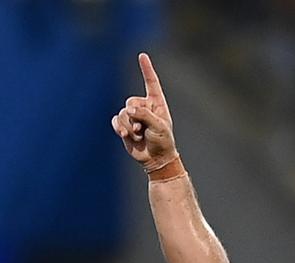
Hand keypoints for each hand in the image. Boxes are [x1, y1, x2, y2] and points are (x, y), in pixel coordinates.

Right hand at [111, 52, 177, 171]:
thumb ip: (145, 115)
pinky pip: (116, 121)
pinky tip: (126, 136)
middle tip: (142, 130)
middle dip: (134, 117)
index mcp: (157, 104)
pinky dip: (120, 128)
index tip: (142, 55)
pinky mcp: (124, 125)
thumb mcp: (159, 127)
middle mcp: (144, 107)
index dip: (146, 69)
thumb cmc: (163, 142)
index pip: (151, 83)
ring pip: (122, 113)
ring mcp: (133, 116)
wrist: (156, 159)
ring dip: (129, 126)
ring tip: (138, 135)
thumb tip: (129, 109)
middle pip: (130, 102)